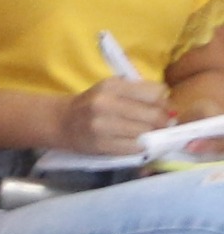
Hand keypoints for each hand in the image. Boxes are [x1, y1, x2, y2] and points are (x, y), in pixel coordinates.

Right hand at [53, 75, 172, 154]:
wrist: (61, 121)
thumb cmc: (92, 104)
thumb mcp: (111, 90)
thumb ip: (139, 94)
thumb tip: (171, 109)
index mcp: (112, 86)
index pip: (155, 93)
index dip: (163, 102)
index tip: (159, 107)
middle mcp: (106, 103)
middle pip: (154, 115)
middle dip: (162, 122)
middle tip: (160, 125)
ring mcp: (102, 125)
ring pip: (145, 132)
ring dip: (151, 135)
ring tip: (145, 133)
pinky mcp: (101, 144)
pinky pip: (134, 147)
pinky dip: (140, 146)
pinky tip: (134, 143)